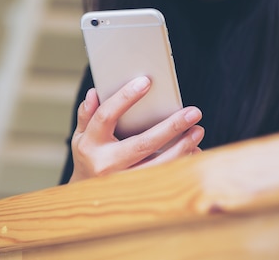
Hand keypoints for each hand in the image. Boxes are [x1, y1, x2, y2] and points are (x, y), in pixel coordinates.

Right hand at [69, 76, 203, 182]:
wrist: (86, 197)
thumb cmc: (89, 157)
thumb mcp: (81, 136)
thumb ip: (87, 114)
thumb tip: (94, 93)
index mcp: (90, 144)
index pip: (106, 116)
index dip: (124, 98)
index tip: (146, 82)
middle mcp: (106, 164)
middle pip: (142, 144)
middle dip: (170, 127)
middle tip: (193, 112)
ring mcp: (122, 181)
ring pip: (158, 165)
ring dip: (182, 148)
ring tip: (198, 130)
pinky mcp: (138, 193)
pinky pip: (163, 178)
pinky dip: (180, 164)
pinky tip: (193, 151)